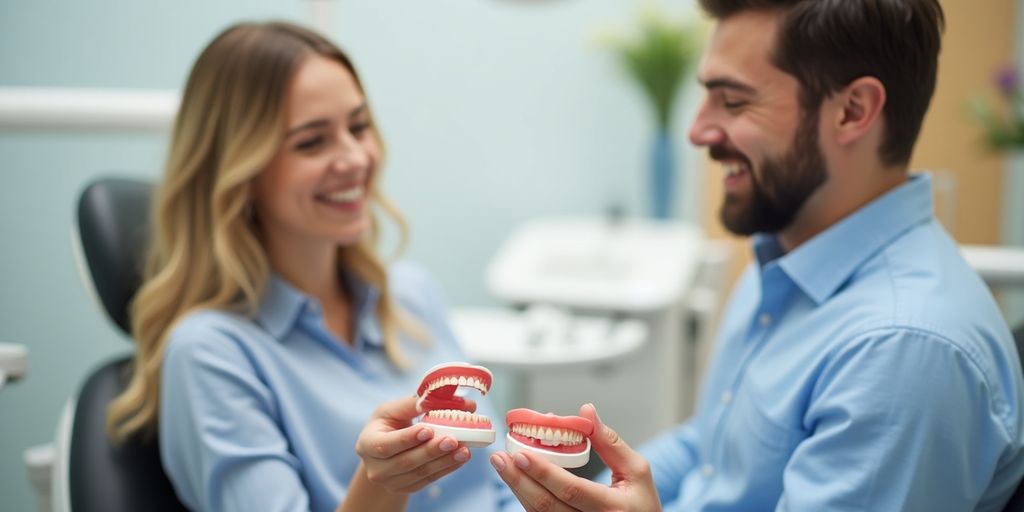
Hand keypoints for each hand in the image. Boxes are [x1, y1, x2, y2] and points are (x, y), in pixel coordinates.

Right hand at [354, 395, 474, 493]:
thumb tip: (459, 402)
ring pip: (420, 474)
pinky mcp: (406, 488)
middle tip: (453, 440)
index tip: (429, 430)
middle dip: (431, 451)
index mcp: (366, 444)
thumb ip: (417, 403)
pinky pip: (428, 480)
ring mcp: (390, 482)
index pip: (386, 445)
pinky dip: (446, 469)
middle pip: (405, 462)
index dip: (408, 439)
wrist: (383, 448)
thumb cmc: (388, 423)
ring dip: (444, 461)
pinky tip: (460, 458)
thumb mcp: (393, 409)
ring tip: (464, 450)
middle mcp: (375, 468)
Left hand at [490, 403, 661, 511]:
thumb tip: (586, 412)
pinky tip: (517, 481)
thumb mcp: (637, 471)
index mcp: (611, 508)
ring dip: (517, 488)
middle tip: (500, 458)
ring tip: (503, 466)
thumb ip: (610, 442)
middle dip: (518, 480)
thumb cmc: (641, 505)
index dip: (543, 472)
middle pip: (546, 505)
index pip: (570, 490)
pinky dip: (527, 499)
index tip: (521, 454)